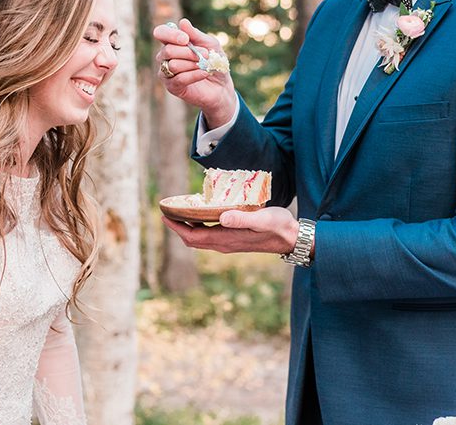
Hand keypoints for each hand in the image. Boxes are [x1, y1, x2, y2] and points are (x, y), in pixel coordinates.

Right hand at [152, 18, 235, 124]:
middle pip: (167, 50)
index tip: (186, 39)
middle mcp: (165, 56)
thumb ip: (196, 34)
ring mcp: (166, 72)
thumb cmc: (214, 61)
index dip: (170, 35)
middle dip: (188, 52)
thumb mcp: (210, 44)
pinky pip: (179, 79)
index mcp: (172, 42)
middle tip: (205, 54)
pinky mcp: (172, 86)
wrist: (221, 85)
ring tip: (205, 65)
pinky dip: (194, 75)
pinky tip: (205, 73)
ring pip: (173, 65)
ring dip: (192, 64)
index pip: (160, 32)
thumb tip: (182, 22)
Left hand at [162, 206, 298, 254]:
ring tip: (178, 212)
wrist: (291, 238)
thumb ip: (242, 219)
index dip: (176, 227)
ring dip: (187, 227)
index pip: (193, 236)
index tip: (164, 215)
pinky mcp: (234, 239)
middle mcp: (223, 243)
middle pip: (192, 239)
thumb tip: (222, 218)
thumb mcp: (262, 219)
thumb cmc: (278, 226)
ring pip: (200, 238)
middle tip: (166, 211)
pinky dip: (198, 226)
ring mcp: (228, 243)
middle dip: (177, 227)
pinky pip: (209, 235)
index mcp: (226, 239)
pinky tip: (200, 214)